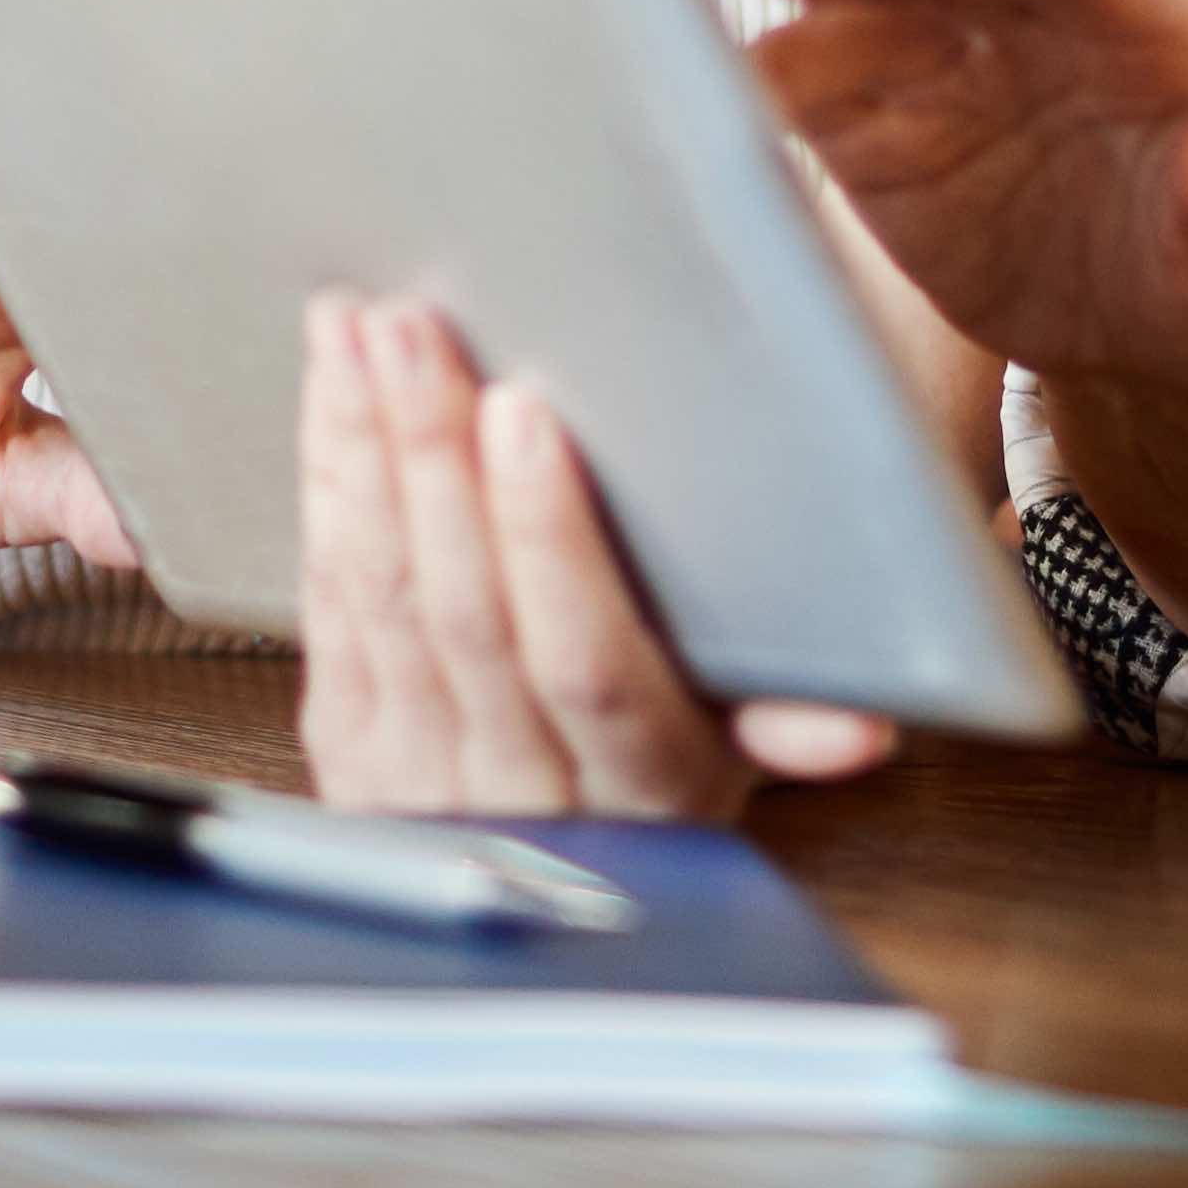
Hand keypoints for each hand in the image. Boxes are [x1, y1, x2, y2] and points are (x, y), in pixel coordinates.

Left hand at [292, 293, 895, 820]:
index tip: (525, 416)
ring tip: (362, 329)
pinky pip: (327, 601)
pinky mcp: (348, 743)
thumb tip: (860, 730)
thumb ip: (796, 716)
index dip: (546, 538)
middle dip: (433, 454)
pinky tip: (333, 390)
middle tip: (417, 328)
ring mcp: (420, 775)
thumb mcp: (754, 735)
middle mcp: (525, 791)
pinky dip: (326, 483)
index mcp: (647, 782)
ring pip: (383, 596)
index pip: (586, 659)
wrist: (564, 859)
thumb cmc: (681, 739)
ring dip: (364, 448)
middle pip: (466, 610)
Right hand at [753, 0, 1187, 652]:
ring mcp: (973, 65)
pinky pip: (836, 96)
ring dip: (815, 15)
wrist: (1167, 342)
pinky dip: (783, 92)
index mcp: (1178, 24)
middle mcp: (1062, 18)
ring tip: (745, 39)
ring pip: (885, 14)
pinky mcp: (902, 128)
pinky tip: (732, 95)